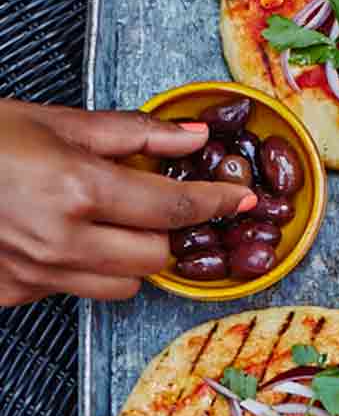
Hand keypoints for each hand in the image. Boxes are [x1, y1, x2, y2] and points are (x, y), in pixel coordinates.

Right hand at [0, 98, 255, 306]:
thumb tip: (194, 138)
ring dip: (127, 261)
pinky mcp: (13, 294)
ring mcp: (36, 274)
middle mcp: (62, 241)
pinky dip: (81, 272)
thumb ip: (133, 134)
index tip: (239, 199)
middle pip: (156, 259)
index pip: (175, 208)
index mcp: (78, 189)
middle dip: (164, 233)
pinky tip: (61, 240)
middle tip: (151, 205)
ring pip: (121, 288)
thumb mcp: (53, 121)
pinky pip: (72, 293)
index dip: (216, 203)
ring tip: (103, 224)